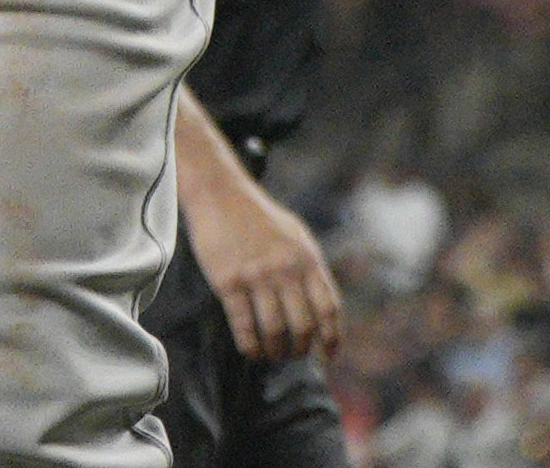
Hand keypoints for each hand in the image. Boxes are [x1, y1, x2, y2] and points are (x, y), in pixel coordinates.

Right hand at [185, 162, 345, 362]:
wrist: (218, 192)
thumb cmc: (258, 217)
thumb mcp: (296, 236)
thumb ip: (310, 270)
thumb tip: (323, 312)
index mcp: (307, 259)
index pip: (328, 310)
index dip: (331, 339)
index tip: (327, 357)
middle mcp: (286, 269)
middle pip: (303, 326)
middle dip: (299, 349)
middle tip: (292, 355)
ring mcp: (256, 276)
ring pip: (274, 330)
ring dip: (274, 351)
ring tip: (271, 356)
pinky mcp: (228, 281)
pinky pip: (243, 325)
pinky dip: (249, 346)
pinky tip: (250, 352)